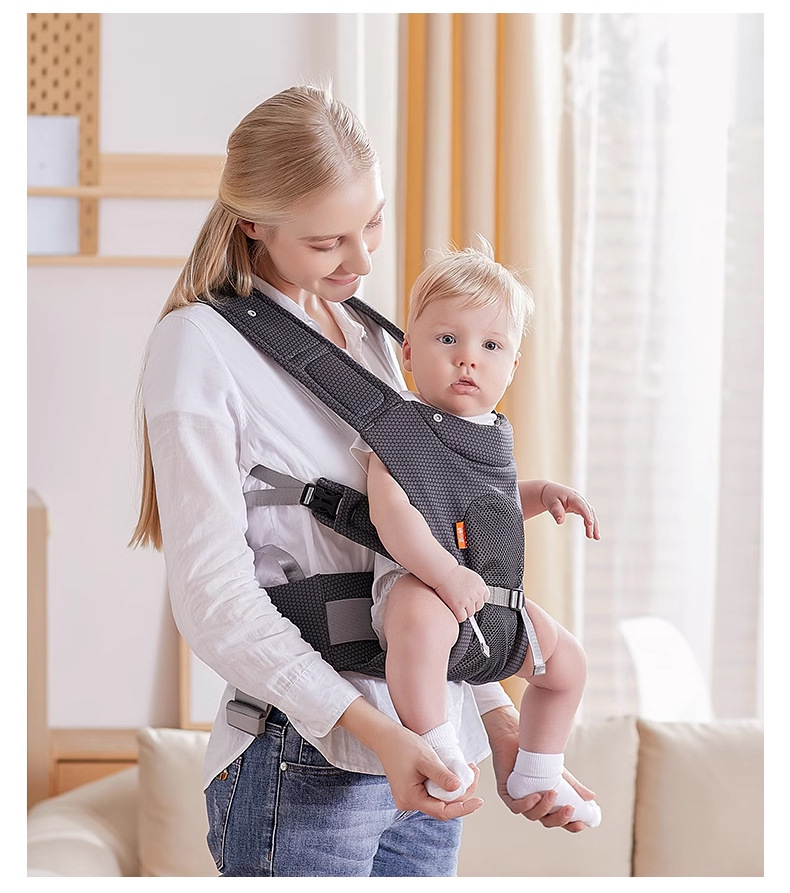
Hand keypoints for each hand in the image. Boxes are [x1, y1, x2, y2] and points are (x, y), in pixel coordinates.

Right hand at [337, 697, 482, 819]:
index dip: (463, 808)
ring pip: (439, 798)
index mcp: (411, 798)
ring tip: (468, 770)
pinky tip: (455, 772)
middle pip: (442, 805)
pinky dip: (446, 783)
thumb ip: (441, 775)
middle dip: (462, 792)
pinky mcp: (412, 790)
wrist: (385, 737)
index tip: (478, 801)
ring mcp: (410, 797)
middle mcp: (409, 802)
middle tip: (474, 773)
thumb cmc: (402, 745)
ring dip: (455, 787)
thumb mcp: (426, 759)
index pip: (442, 811)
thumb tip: (458, 789)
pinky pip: (433, 792)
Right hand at [434, 565, 489, 621]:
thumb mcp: (472, 576)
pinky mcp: (459, 605)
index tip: (471, 599)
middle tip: (462, 602)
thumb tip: (480, 596)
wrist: (443, 572)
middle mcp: (476, 593)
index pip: (484, 599)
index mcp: (480, 585)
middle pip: (478, 607)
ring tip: (457, 604)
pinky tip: (454, 610)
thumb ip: (478, 586)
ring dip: (464, 611)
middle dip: (470, 606)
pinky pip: (462, 617)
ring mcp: (468, 600)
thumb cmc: (453, 573)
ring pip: (470, 614)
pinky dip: (458, 616)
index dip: (476, 600)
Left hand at [482, 704, 591, 832]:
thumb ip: (573, 787)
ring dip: (544, 808)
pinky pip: (515, 807)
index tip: (580, 824)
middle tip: (569, 808)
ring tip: (552, 793)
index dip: (569, 825)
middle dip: (559, 819)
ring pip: (531, 815)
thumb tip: (592, 798)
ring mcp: (519, 799)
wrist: (517, 737)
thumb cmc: (537, 757)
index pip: (558, 820)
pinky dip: (526, 804)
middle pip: (546, 821)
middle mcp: (533, 804)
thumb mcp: (559, 773)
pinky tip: (535, 796)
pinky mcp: (506, 793)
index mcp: (546, 803)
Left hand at [540, 482, 599, 539]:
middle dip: (592, 523)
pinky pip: (588, 516)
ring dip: (594, 526)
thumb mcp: (552, 503)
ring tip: (596, 538)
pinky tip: (591, 534)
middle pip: (589, 511)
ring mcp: (581, 503)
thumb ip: (556, 511)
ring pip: (591, 514)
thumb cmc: (551, 496)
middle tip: (591, 536)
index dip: (587, 514)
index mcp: (573, 497)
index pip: (582, 506)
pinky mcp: (580, 508)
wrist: (551, 491)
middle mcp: (579, 499)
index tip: (590, 523)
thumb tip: (559, 522)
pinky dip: (590, 525)